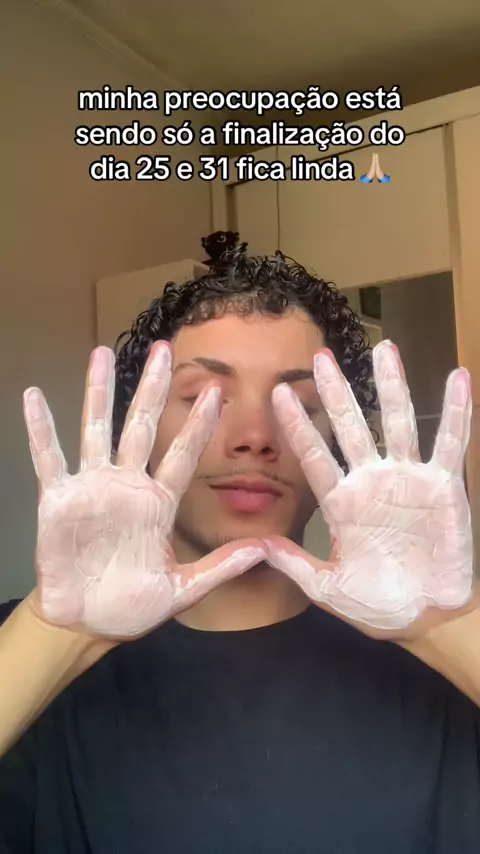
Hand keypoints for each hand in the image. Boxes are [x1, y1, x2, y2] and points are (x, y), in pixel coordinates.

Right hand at [23, 344, 265, 638]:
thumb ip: (221, 566)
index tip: (217, 390)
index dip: (199, 424)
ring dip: (98, 393)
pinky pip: (49, 458)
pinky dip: (41, 429)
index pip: (183, 455)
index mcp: (159, 503)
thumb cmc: (135, 605)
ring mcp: (93, 488)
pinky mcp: (58, 499)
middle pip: (142, 427)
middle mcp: (128, 486)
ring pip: (96, 430)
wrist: (89, 623)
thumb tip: (266, 549)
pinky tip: (33, 397)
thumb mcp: (184, 588)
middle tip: (163, 350)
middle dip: (152, 389)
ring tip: (101, 353)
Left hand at [261, 340, 474, 639]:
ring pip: (396, 423)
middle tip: (320, 357)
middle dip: (336, 393)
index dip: (298, 426)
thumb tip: (253, 545)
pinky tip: (457, 378)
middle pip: (350, 427)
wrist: (421, 618)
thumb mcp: (326, 587)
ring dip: (391, 386)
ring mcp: (407, 480)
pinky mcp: (443, 486)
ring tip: (383, 348)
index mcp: (340, 502)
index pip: (314, 456)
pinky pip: (450, 443)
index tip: (277, 394)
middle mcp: (371, 481)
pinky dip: (456, 412)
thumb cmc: (374, 604)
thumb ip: (293, 564)